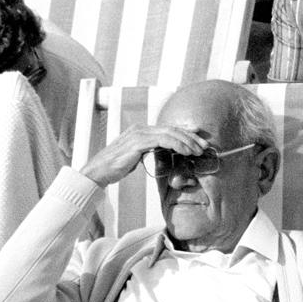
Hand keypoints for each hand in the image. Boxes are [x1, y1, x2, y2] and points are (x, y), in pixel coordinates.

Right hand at [79, 123, 207, 187]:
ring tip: (198, 151)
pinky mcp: (137, 142)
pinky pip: (162, 140)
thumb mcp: (136, 157)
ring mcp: (138, 134)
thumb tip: (163, 153)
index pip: (167, 129)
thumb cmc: (116, 167)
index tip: (199, 138)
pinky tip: (185, 151)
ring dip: (186, 141)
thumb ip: (149, 151)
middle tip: (205, 145)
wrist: (97, 172)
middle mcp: (140, 129)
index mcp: (141, 131)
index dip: (185, 132)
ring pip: (169, 133)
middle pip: (171, 129)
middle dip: (190, 136)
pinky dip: (177, 144)